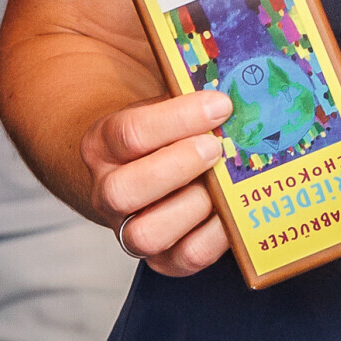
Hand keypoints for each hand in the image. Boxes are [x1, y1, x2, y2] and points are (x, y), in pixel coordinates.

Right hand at [81, 91, 232, 278]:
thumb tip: (237, 82)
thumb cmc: (170, 132)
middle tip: (216, 147)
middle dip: (177, 166)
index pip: (129, 133)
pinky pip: (186, 257)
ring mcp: (131, 229)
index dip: (178, 119)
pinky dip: (217, 237)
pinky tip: (236, 211)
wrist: (155, 169)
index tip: (221, 105)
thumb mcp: (168, 105)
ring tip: (226, 182)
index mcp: (103, 145)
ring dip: (195, 206)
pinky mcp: (163, 259)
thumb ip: (190, 96)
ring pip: (147, 234)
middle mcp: (108, 191)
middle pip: (123, 190)